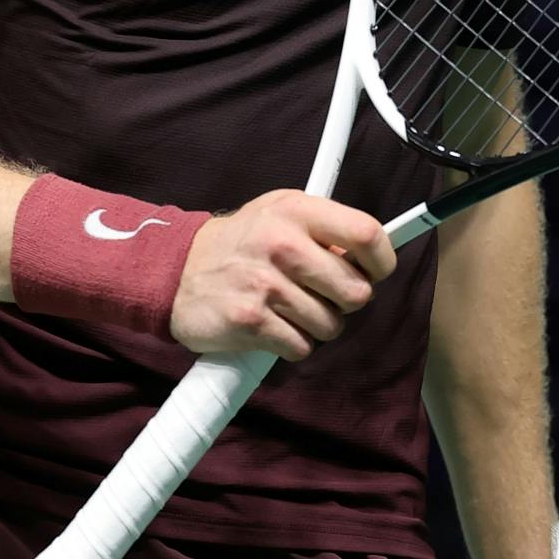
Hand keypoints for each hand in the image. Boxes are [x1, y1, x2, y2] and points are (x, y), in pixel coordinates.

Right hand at [169, 189, 395, 359]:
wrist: (177, 271)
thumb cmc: (242, 243)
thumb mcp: (281, 213)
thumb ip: (325, 228)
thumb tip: (371, 256)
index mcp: (297, 211)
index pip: (367, 234)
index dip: (381, 261)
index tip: (374, 271)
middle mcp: (283, 244)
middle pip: (356, 292)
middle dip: (345, 302)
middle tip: (322, 294)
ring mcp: (266, 284)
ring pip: (331, 325)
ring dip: (316, 325)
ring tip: (290, 308)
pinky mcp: (251, 321)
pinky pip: (301, 347)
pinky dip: (292, 344)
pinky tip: (273, 326)